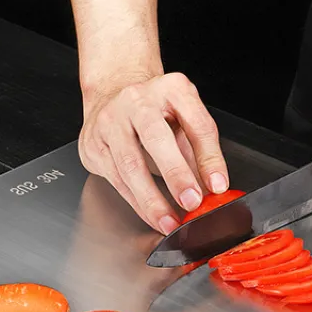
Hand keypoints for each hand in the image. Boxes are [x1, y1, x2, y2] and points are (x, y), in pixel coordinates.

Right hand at [79, 71, 229, 234]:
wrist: (113, 96)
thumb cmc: (157, 112)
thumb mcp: (187, 121)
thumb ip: (202, 153)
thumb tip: (214, 191)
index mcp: (171, 88)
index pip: (196, 124)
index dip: (209, 158)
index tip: (218, 185)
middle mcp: (137, 100)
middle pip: (156, 138)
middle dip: (176, 175)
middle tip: (191, 202)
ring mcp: (110, 120)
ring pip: (130, 165)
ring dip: (152, 200)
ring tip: (170, 222)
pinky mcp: (93, 144)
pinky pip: (117, 180)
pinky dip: (137, 203)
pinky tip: (152, 216)